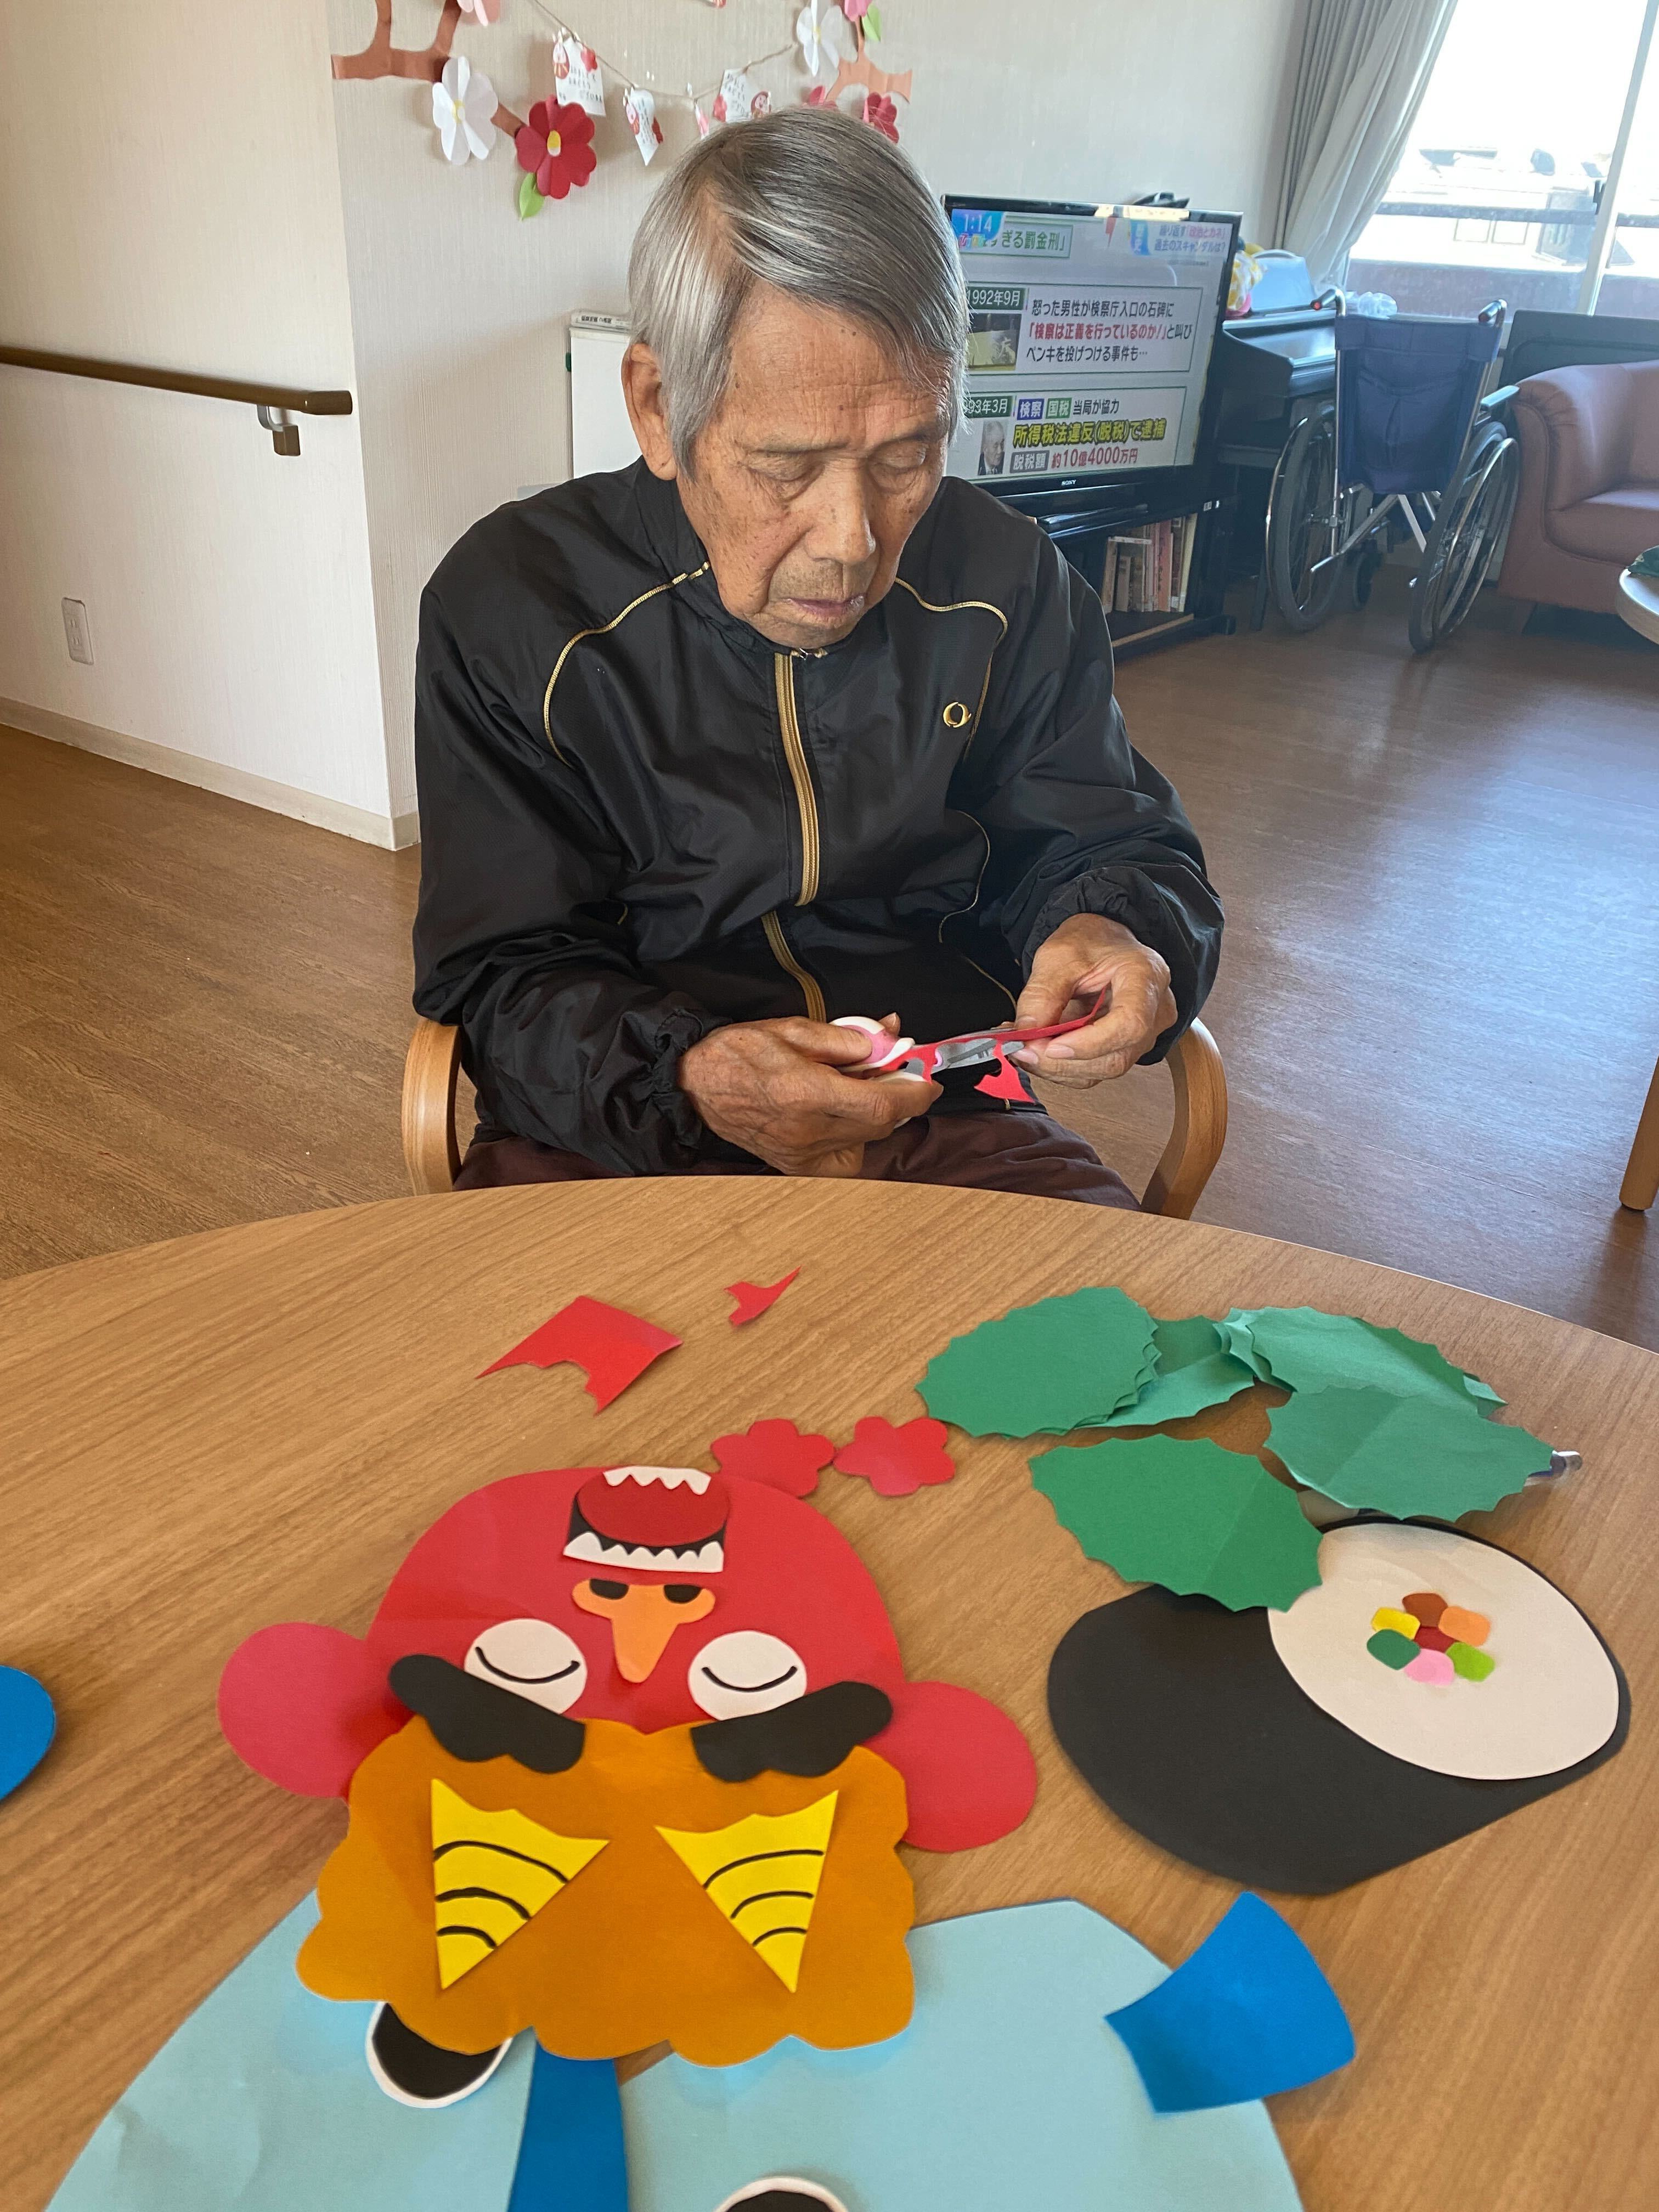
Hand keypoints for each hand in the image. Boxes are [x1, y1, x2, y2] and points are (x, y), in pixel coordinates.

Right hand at [678, 1015, 939, 1176]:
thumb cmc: (739, 1052)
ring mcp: (801, 1155)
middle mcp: (807, 1132)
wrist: (696, 1083)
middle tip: (894, 1072)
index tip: (928, 1081)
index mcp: (806, 1093)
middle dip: (898, 1098)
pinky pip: (845, 1160)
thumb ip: (845, 1037)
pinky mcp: (796, 1165)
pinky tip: (845, 1119)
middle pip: (880, 1124)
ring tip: (860, 1090)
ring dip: (878, 1117)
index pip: (882, 1105)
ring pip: (867, 1142)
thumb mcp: (793, 1029)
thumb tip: (886, 1038)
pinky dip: (857, 1140)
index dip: (915, 1093)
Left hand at [1008, 914, 1175, 1087]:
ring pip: (1103, 1070)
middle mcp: (1154, 1012)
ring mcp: (1144, 1035)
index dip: (1089, 1044)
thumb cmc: (1092, 941)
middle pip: (1116, 1058)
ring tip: (1026, 1049)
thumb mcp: (1059, 955)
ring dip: (1059, 1068)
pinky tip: (1039, 1051)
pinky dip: (1063, 1066)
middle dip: (1063, 1063)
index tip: (1051, 1046)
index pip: (1130, 1024)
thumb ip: (1042, 994)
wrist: (1104, 942)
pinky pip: (1095, 1069)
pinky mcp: (1125, 1048)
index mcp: (1145, 977)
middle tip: (1024, 1051)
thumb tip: (1026, 1033)